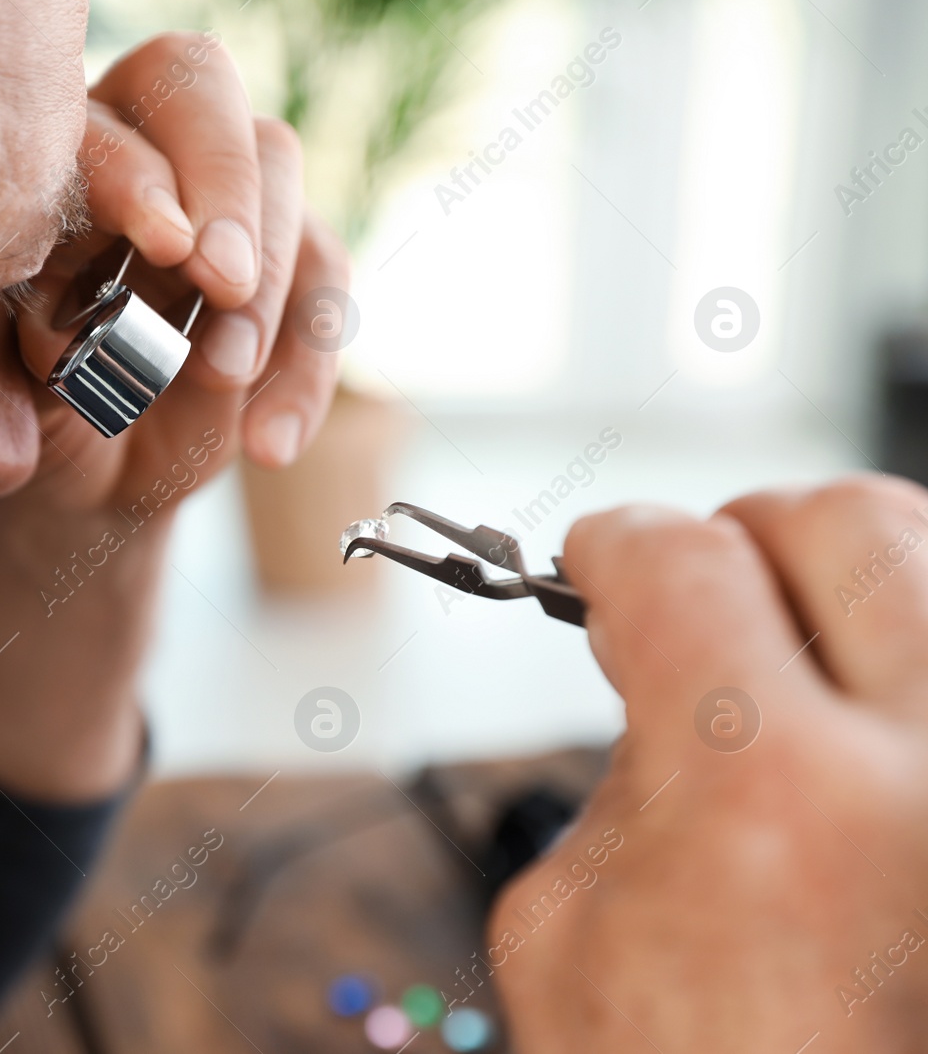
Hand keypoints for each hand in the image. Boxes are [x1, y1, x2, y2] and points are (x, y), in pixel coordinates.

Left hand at [0, 33, 346, 801]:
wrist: (16, 504)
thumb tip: (7, 445)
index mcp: (24, 157)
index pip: (100, 103)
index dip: (133, 162)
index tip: (154, 250)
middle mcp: (122, 162)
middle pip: (210, 97)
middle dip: (226, 197)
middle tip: (214, 292)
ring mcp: (205, 222)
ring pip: (284, 189)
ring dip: (282, 292)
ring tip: (240, 399)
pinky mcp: (269, 293)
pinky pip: (328, 289)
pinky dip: (312, 359)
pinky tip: (273, 443)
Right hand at [492, 475, 927, 1050]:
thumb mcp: (568, 940)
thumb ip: (612, 778)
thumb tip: (656, 680)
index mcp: (763, 797)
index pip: (676, 563)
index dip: (612, 546)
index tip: (601, 562)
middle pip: (844, 522)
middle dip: (749, 535)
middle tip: (708, 584)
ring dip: (857, 585)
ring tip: (800, 653)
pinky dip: (909, 673)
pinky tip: (870, 721)